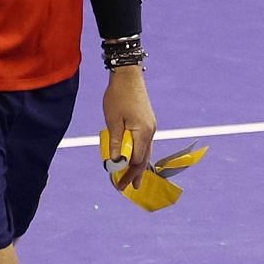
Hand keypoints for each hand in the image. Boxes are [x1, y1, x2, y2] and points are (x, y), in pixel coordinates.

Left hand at [102, 67, 155, 190]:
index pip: (137, 159)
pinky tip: (134, 159)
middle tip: (126, 188)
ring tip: (133, 180)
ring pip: (146, 151)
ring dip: (138, 165)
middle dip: (135, 174)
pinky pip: (145, 144)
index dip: (127, 172)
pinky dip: (139, 154)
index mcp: (143, 132)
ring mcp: (151, 127)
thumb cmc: (118, 96)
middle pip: (144, 158)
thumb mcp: (113, 120)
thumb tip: (115, 161)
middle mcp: (150, 131)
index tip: (118, 183)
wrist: (128, 75)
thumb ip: (116, 142)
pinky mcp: (147, 122)